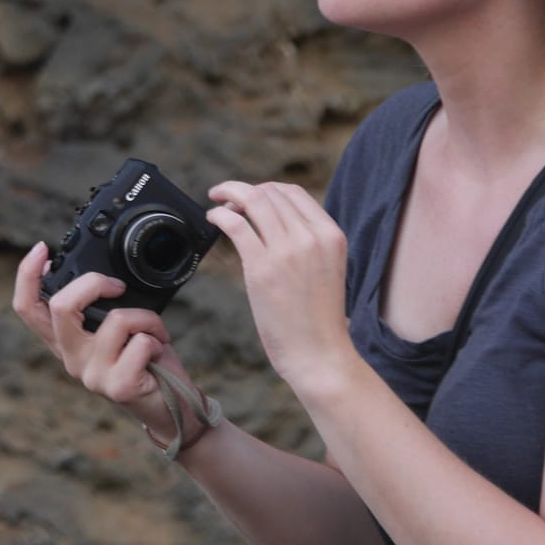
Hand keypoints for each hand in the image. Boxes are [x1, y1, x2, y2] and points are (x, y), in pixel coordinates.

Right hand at [11, 243, 198, 441]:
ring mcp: (92, 374)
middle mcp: (71, 359)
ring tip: (154, 332)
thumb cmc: (146, 362)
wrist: (172, 406)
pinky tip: (158, 353)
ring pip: (116, 320)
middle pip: (61, 306)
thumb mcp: (116, 331)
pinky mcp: (118, 386)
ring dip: (146, 317)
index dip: (27, 276)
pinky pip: (140, 342)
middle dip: (94, 283)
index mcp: (65, 342)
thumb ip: (100, 310)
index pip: (28, 309)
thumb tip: (102, 277)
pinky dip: (157, 337)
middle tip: (118, 286)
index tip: (42, 248)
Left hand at [205, 180, 353, 390]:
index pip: (293, 194)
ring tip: (218, 202)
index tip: (249, 197)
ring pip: (253, 201)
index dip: (266, 189)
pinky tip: (213, 219)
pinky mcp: (262, 268)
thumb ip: (308, 244)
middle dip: (244, 191)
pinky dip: (220, 214)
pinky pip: (235, 225)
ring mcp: (287, 250)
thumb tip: (274, 224)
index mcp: (331, 235)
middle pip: (270, 193)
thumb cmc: (319, 320)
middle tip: (227, 199)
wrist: (320, 354)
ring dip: (229, 195)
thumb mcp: (327, 269)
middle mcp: (311, 237)